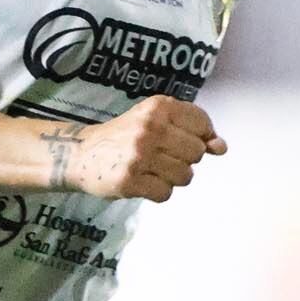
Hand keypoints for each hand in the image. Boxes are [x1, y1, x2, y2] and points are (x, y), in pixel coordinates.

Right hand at [59, 97, 223, 201]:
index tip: (177, 140)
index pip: (201, 125)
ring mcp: (139, 155)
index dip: (197, 137)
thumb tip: (221, 148)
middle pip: (197, 153)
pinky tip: (142, 182)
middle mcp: (149, 128)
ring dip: (171, 177)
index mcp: (157, 107)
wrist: (78, 154)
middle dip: (184, 159)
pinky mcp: (129, 180)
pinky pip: (166, 193)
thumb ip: (193, 131)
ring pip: (185, 176)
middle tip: (159, 156)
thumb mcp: (156, 122)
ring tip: (150, 170)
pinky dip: (157, 192)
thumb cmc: (124, 138)